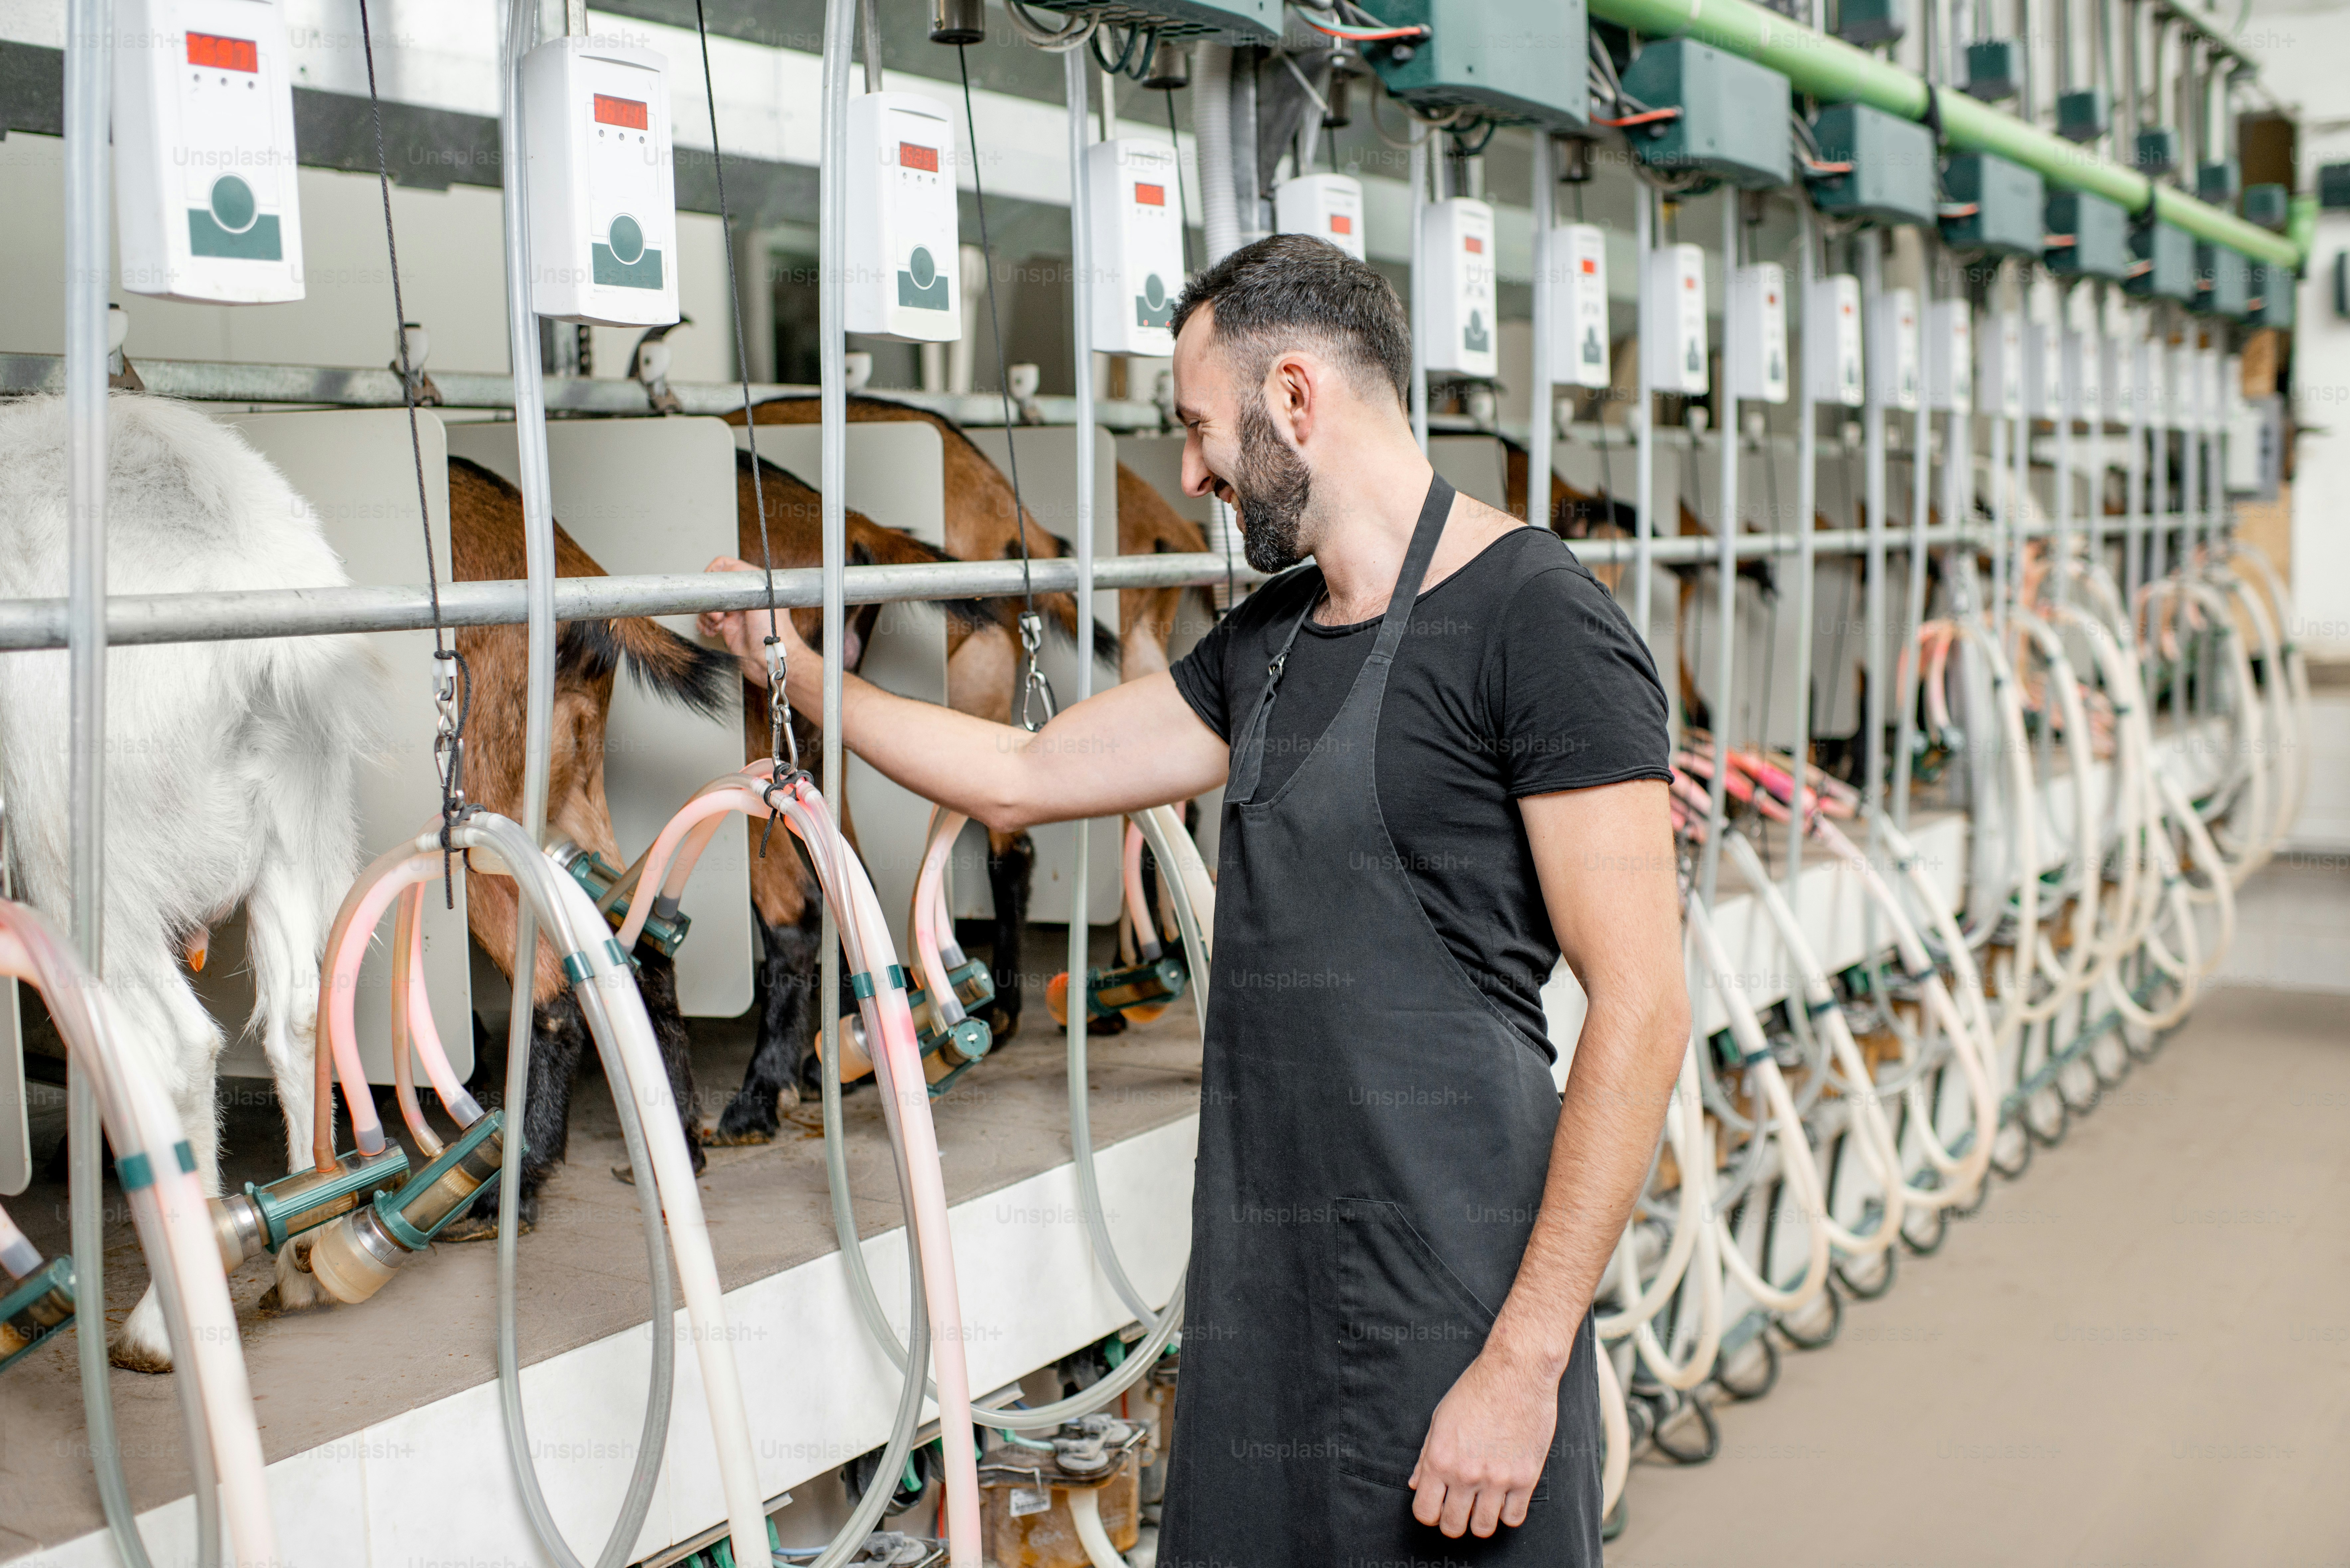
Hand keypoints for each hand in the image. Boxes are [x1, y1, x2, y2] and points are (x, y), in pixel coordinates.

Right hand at [697, 556, 809, 687]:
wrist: (769, 660)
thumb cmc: (773, 632)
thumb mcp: (758, 597)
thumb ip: (740, 580)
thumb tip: (723, 568)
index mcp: (753, 585)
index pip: (728, 566)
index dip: (716, 574)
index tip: (712, 587)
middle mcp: (743, 598)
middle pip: (715, 588)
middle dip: (711, 600)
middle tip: (719, 613)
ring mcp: (734, 613)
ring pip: (708, 605)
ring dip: (707, 614)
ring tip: (718, 624)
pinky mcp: (728, 627)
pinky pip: (707, 621)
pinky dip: (705, 625)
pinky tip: (713, 631)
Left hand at [1407, 1346, 1561, 1537]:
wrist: (1516, 1372)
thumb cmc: (1476, 1389)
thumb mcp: (1440, 1419)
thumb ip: (1425, 1456)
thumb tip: (1415, 1484)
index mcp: (1440, 1459)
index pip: (1425, 1512)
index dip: (1429, 1514)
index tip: (1437, 1507)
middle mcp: (1465, 1474)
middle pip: (1453, 1526)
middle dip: (1453, 1521)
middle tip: (1460, 1507)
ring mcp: (1497, 1479)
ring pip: (1484, 1528)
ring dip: (1481, 1520)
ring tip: (1483, 1503)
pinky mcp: (1525, 1477)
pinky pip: (1514, 1518)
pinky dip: (1508, 1513)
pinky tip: (1505, 1497)